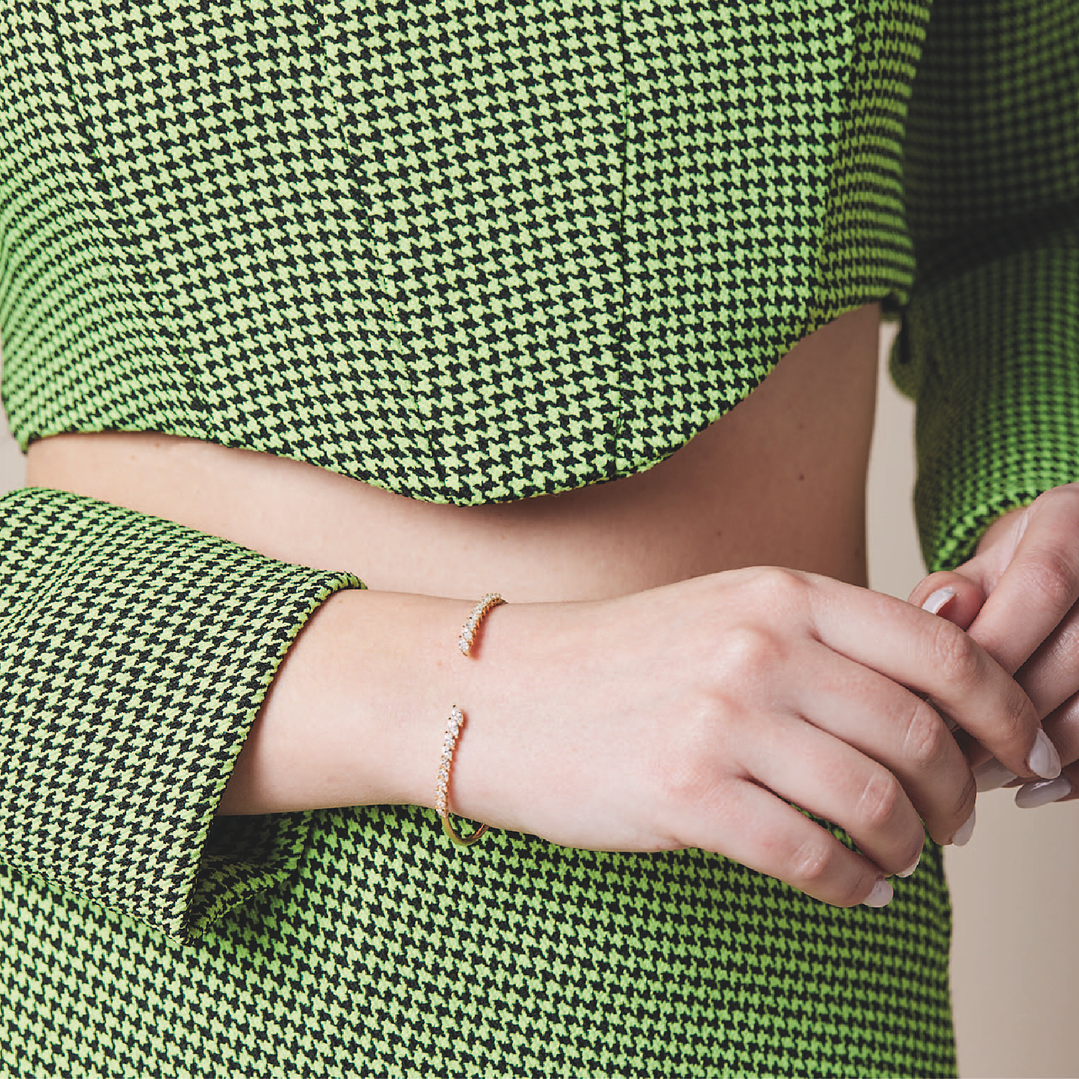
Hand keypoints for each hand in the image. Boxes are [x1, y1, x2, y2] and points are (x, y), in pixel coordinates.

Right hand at [453, 567, 1050, 908]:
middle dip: (961, 792)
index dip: (1003, 709)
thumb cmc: (623, 658)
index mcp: (782, 594)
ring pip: (876, 800)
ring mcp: (722, 719)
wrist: (507, 693)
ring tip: (904, 859)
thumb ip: (828, 630)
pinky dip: (854, 886)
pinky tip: (858, 890)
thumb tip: (954, 653)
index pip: (940, 650)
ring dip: (911, 845)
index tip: (1019, 752)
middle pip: (920, 731)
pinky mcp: (685, 794)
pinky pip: (811, 855)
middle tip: (958, 821)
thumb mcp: (728, 610)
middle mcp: (760, 647)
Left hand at [908, 484, 1078, 805]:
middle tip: (952, 758)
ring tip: (984, 776)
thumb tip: (939, 614)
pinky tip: (1037, 788)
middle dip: (1007, 715)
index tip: (934, 705)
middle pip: (1078, 652)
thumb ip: (948, 594)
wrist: (1072, 575)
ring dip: (1044, 752)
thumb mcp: (976, 571)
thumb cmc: (1012, 579)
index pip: (1042, 587)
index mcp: (1072, 519)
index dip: (988, 655)